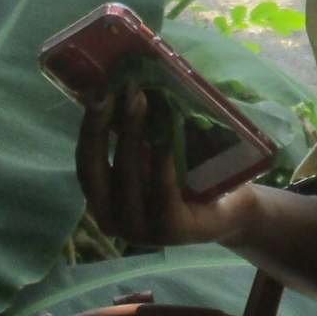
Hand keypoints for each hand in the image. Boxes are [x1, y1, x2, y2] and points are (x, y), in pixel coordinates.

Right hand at [74, 88, 258, 248]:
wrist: (231, 210)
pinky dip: (160, 159)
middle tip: (119, 90)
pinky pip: (161, 189)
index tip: (98, 93)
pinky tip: (162, 134)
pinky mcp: (169, 231)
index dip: (88, 128)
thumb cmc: (187, 179)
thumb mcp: (154, 156)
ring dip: (132, 133)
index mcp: (103, 203)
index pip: (85, 164)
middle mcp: (113, 221)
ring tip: (142, 99)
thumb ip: (135, 133)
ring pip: (127, 176)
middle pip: (96, 170)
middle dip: (103, 126)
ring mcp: (139, 231)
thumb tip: (124, 83)